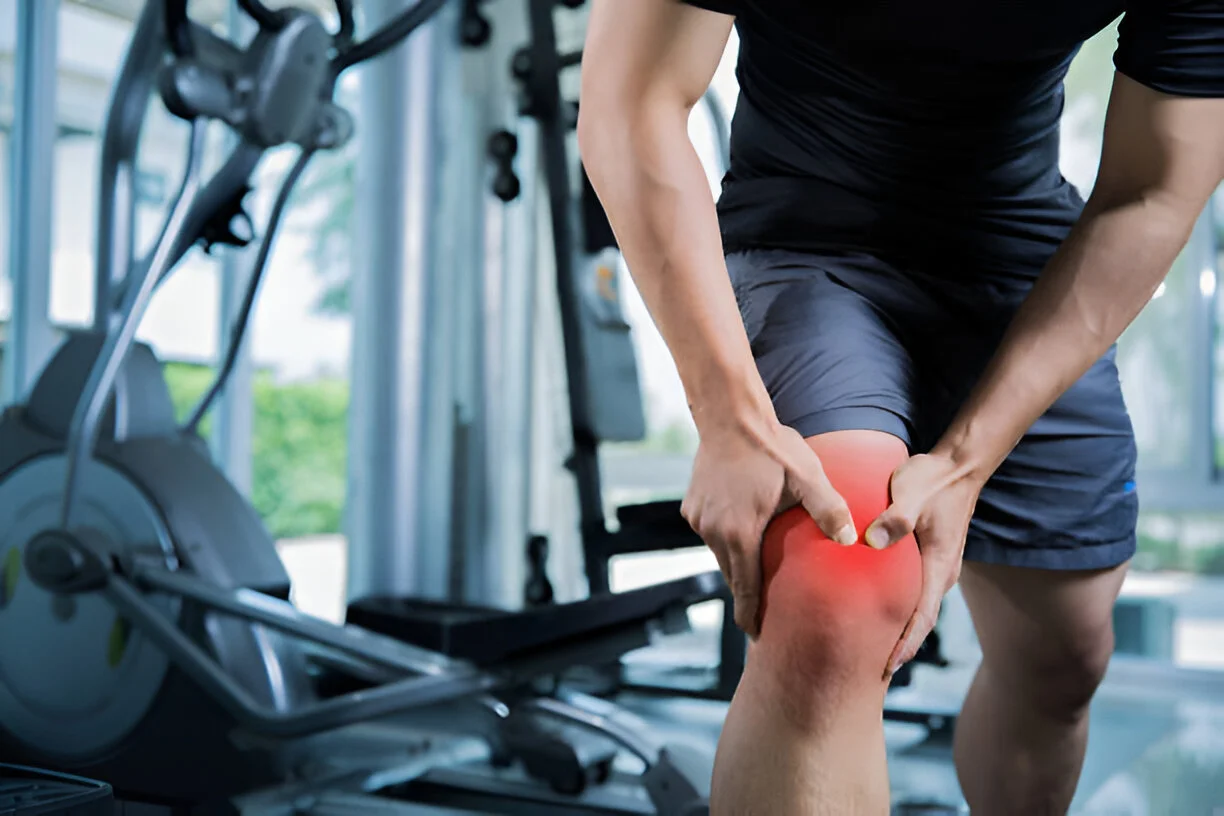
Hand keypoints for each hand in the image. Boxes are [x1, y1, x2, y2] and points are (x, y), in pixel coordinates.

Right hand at [682, 418, 857, 637]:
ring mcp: (698, 519)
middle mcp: (713, 532)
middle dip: (747, 592)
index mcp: (740, 533)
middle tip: (764, 611)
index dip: (751, 616)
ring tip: (757, 572)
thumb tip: (852, 541)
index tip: (758, 638)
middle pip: (732, 574)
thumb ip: (829, 510)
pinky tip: (745, 531)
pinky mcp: (691, 506)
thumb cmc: (772, 447)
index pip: (744, 589)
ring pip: (721, 554)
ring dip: (738, 562)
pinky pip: (711, 533)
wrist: (730, 416)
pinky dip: (726, 538)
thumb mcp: (808, 477)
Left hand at [864, 451, 982, 677]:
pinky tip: (876, 612)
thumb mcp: (911, 493)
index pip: (922, 617)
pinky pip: (913, 591)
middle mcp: (941, 572)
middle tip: (869, 672)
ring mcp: (937, 566)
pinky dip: (897, 607)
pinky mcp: (929, 557)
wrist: (958, 465)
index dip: (904, 644)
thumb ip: (894, 517)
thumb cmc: (933, 478)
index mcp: (940, 566)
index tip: (886, 667)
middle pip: (919, 621)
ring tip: (870, 649)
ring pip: (916, 607)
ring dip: (897, 628)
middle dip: (897, 647)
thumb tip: (873, 542)